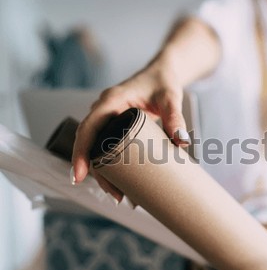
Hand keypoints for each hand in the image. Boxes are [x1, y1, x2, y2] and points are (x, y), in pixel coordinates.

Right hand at [71, 61, 189, 201]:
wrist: (163, 73)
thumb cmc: (164, 82)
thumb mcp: (171, 98)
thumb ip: (176, 118)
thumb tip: (183, 142)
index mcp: (111, 100)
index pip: (88, 128)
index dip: (80, 152)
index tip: (79, 175)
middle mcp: (104, 109)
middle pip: (90, 144)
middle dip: (97, 172)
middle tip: (116, 196)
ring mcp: (108, 117)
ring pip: (97, 148)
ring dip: (105, 172)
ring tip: (121, 196)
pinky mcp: (115, 125)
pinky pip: (106, 146)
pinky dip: (111, 164)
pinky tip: (122, 182)